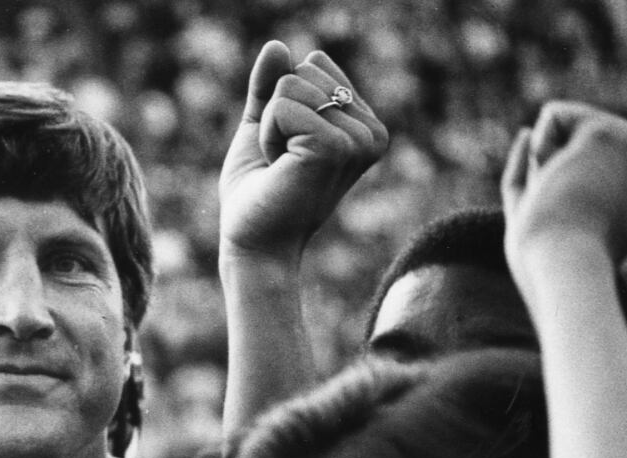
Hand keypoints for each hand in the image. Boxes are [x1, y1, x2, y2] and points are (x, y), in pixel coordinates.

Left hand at [219, 41, 387, 260]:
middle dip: (276, 113)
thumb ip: (270, 87)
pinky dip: (268, 136)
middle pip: (304, 70)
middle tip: (281, 161)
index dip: (283, 103)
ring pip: (292, 84)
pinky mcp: (336, 147)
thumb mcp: (264, 128)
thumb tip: (277, 45)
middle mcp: (371, 131)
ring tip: (282, 167)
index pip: (315, 65)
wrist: (255, 243)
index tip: (287, 148)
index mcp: (365, 125)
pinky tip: (280, 169)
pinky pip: (283, 105)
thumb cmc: (259, 194)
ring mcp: (358, 139)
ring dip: (271, 128)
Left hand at [501, 102, 626, 272]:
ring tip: (561, 198)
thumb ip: (530, 178)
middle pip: (574, 147)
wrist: (564, 270)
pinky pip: (554, 115)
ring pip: (565, 128)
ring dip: (545, 164)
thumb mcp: (534, 218)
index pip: (586, 170)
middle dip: (550, 174)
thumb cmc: (547, 259)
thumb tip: (527, 131)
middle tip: (563, 213)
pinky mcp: (611, 133)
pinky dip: (540, 147)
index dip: (557, 192)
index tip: (571, 225)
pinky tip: (555, 179)